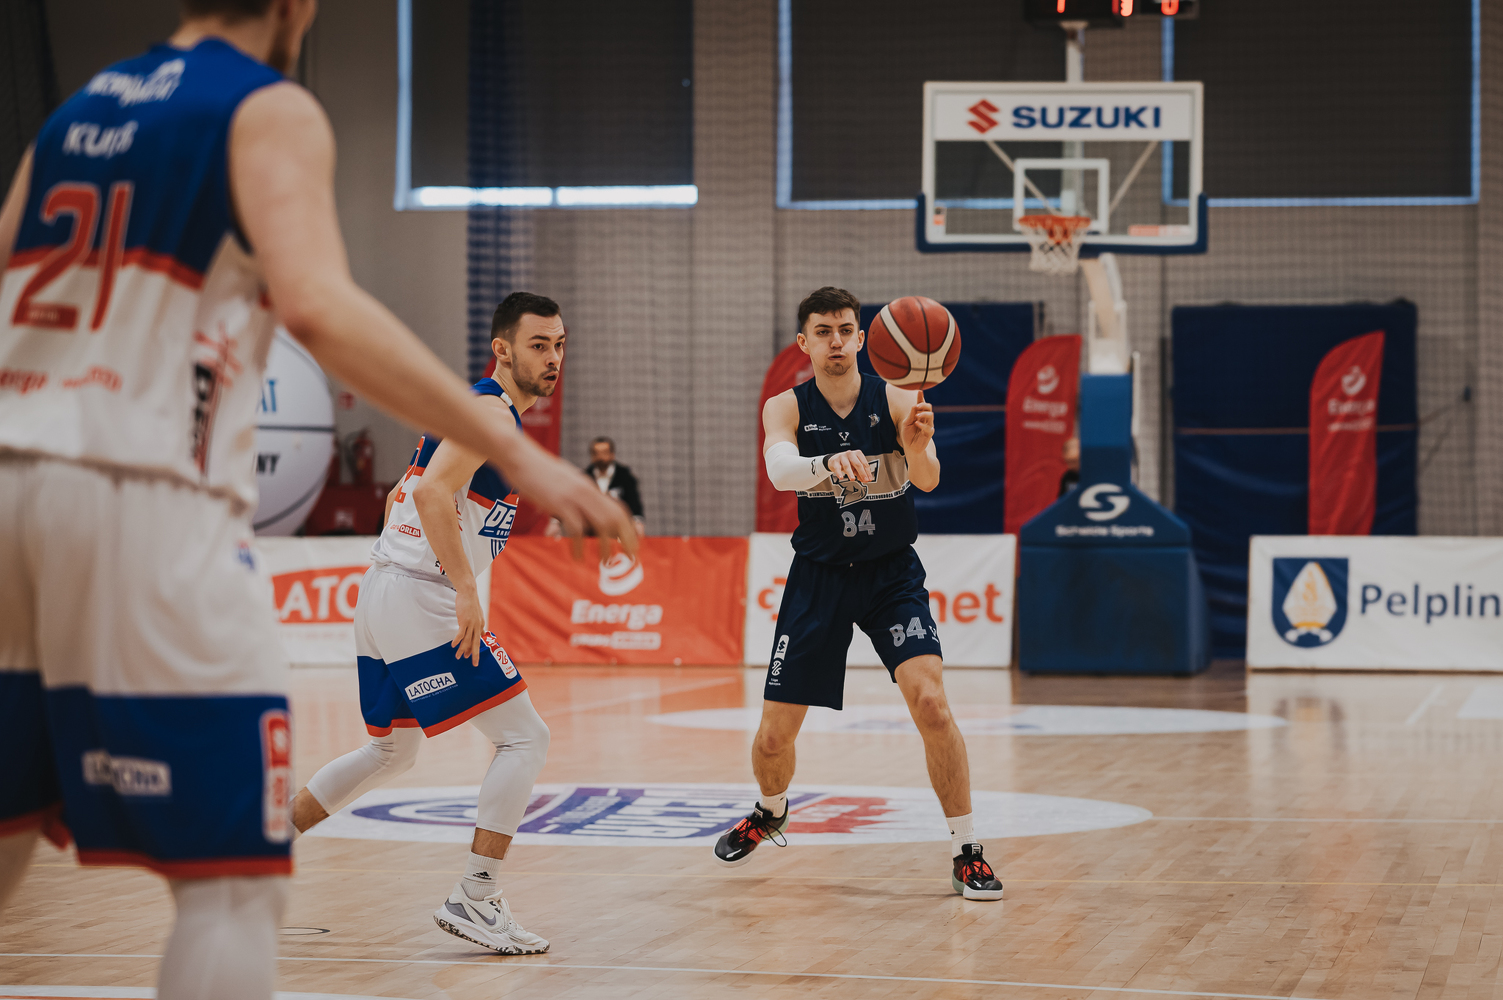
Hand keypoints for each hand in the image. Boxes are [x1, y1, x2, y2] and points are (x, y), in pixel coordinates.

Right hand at [452, 586, 485, 665]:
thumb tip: (482, 632)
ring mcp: (471, 624)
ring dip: (463, 650)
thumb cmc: (471, 603)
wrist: (469, 592)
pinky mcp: (464, 621)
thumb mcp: (478, 614)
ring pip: (467, 640)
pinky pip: (461, 633)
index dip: (474, 649)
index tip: (471, 656)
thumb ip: (479, 624)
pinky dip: (457, 640)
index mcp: (481, 625)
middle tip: (474, 664)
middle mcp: (478, 626)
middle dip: (474, 654)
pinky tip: (453, 646)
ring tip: (458, 657)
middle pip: (476, 643)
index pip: (478, 640)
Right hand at [498, 438, 638, 556]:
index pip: (617, 508)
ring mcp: (574, 496)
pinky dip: (579, 545)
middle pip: (616, 516)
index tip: (634, 544)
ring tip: (606, 562)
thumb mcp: (561, 482)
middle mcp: (587, 490)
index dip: (629, 527)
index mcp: (588, 487)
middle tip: (631, 557)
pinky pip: (576, 527)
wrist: (518, 456)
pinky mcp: (560, 502)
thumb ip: (571, 496)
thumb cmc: (535, 471)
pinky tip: (578, 558)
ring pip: (602, 522)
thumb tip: (574, 513)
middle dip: (627, 538)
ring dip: (606, 545)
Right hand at [826, 449, 874, 482]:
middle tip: (864, 479)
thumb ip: (860, 473)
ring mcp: (842, 457)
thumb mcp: (855, 467)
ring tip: (852, 479)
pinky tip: (841, 477)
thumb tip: (865, 479)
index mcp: (857, 454)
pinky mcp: (835, 461)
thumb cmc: (846, 462)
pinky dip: (839, 473)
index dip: (867, 472)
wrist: (834, 460)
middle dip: (862, 473)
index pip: (864, 463)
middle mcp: (850, 454)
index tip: (869, 478)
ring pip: (847, 465)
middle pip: (857, 464)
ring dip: (850, 473)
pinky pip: (837, 468)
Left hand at [901, 390, 934, 452]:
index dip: (921, 398)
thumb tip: (914, 405)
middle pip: (929, 408)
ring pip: (931, 415)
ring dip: (924, 414)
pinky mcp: (929, 433)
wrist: (910, 447)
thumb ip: (911, 414)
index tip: (919, 391)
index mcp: (919, 415)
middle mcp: (925, 419)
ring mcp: (928, 425)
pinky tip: (917, 423)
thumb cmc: (908, 434)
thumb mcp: (907, 423)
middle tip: (917, 406)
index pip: (921, 404)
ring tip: (917, 416)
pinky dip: (922, 425)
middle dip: (923, 405)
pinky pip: (928, 427)